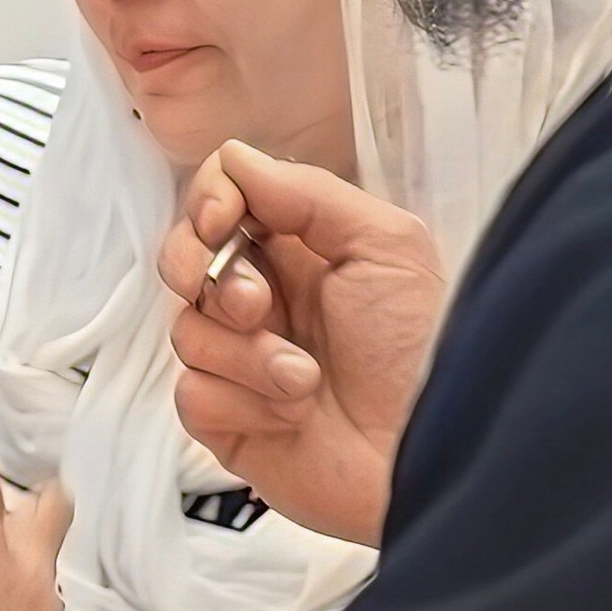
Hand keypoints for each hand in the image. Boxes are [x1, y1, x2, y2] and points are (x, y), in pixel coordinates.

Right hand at [158, 142, 446, 547]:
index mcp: (300, 249)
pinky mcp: (227, 419)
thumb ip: (307, 192)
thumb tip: (236, 159)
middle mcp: (265, 299)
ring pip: (187, 328)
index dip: (208, 204)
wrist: (428, 451)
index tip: (223, 222)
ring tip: (305, 380)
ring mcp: (241, 361)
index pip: (222, 200)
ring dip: (247, 354)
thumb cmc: (420, 348)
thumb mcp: (386, 244)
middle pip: (183, 257)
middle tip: (257, 305)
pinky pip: (193, 392)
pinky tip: (293, 415)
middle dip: (204, 273)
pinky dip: (244, 402)